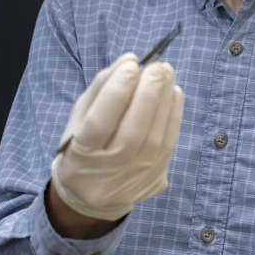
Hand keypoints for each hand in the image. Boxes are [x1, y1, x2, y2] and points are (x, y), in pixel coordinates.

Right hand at [51, 53, 183, 220]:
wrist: (90, 193)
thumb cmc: (83, 145)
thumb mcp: (81, 116)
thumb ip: (103, 86)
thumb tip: (130, 61)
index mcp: (79, 155)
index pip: (99, 123)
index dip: (117, 92)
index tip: (131, 66)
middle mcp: (107, 172)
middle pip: (132, 132)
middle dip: (148, 93)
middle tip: (157, 67)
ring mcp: (133, 180)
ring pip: (155, 139)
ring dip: (164, 101)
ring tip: (166, 73)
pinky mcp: (155, 180)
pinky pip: (169, 145)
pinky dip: (174, 115)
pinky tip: (174, 93)